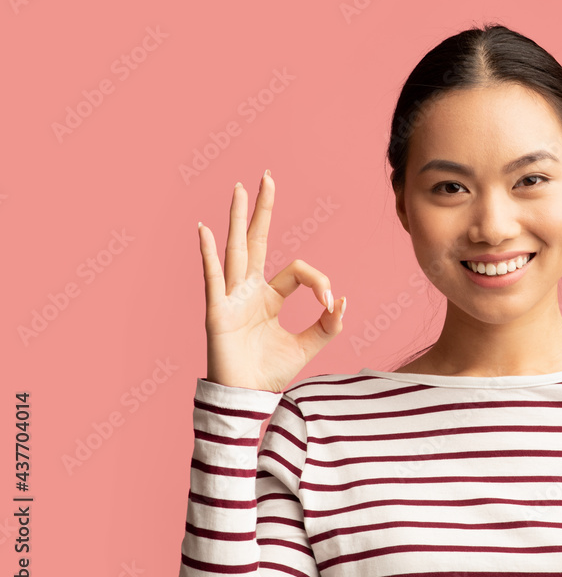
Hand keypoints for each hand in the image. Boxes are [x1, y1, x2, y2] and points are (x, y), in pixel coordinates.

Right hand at [197, 170, 344, 392]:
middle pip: (256, 242)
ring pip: (236, 251)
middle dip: (263, 210)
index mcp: (269, 298)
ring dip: (238, 219)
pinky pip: (213, 278)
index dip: (318, 281)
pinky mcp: (217, 312)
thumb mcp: (308, 347)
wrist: (247, 398)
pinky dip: (208, 254)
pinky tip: (205, 230)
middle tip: (267, 178)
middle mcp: (248, 291)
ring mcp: (231, 298)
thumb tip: (342, 300)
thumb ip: (327, 325)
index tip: (330, 302)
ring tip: (239, 189)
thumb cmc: (270, 373)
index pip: (297, 272)